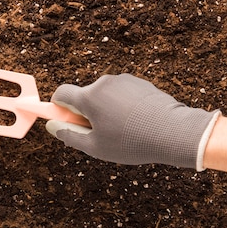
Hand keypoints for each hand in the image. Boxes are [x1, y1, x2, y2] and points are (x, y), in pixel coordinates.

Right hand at [46, 74, 219, 169]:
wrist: (174, 133)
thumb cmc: (132, 142)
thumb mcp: (95, 146)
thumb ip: (69, 135)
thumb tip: (51, 127)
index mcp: (89, 96)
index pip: (61, 93)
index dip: (58, 107)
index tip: (64, 120)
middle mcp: (104, 82)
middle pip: (85, 95)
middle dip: (86, 112)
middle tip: (99, 134)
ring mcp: (123, 80)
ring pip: (105, 95)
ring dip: (106, 108)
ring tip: (124, 131)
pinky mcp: (139, 82)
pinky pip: (122, 93)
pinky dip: (123, 105)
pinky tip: (137, 123)